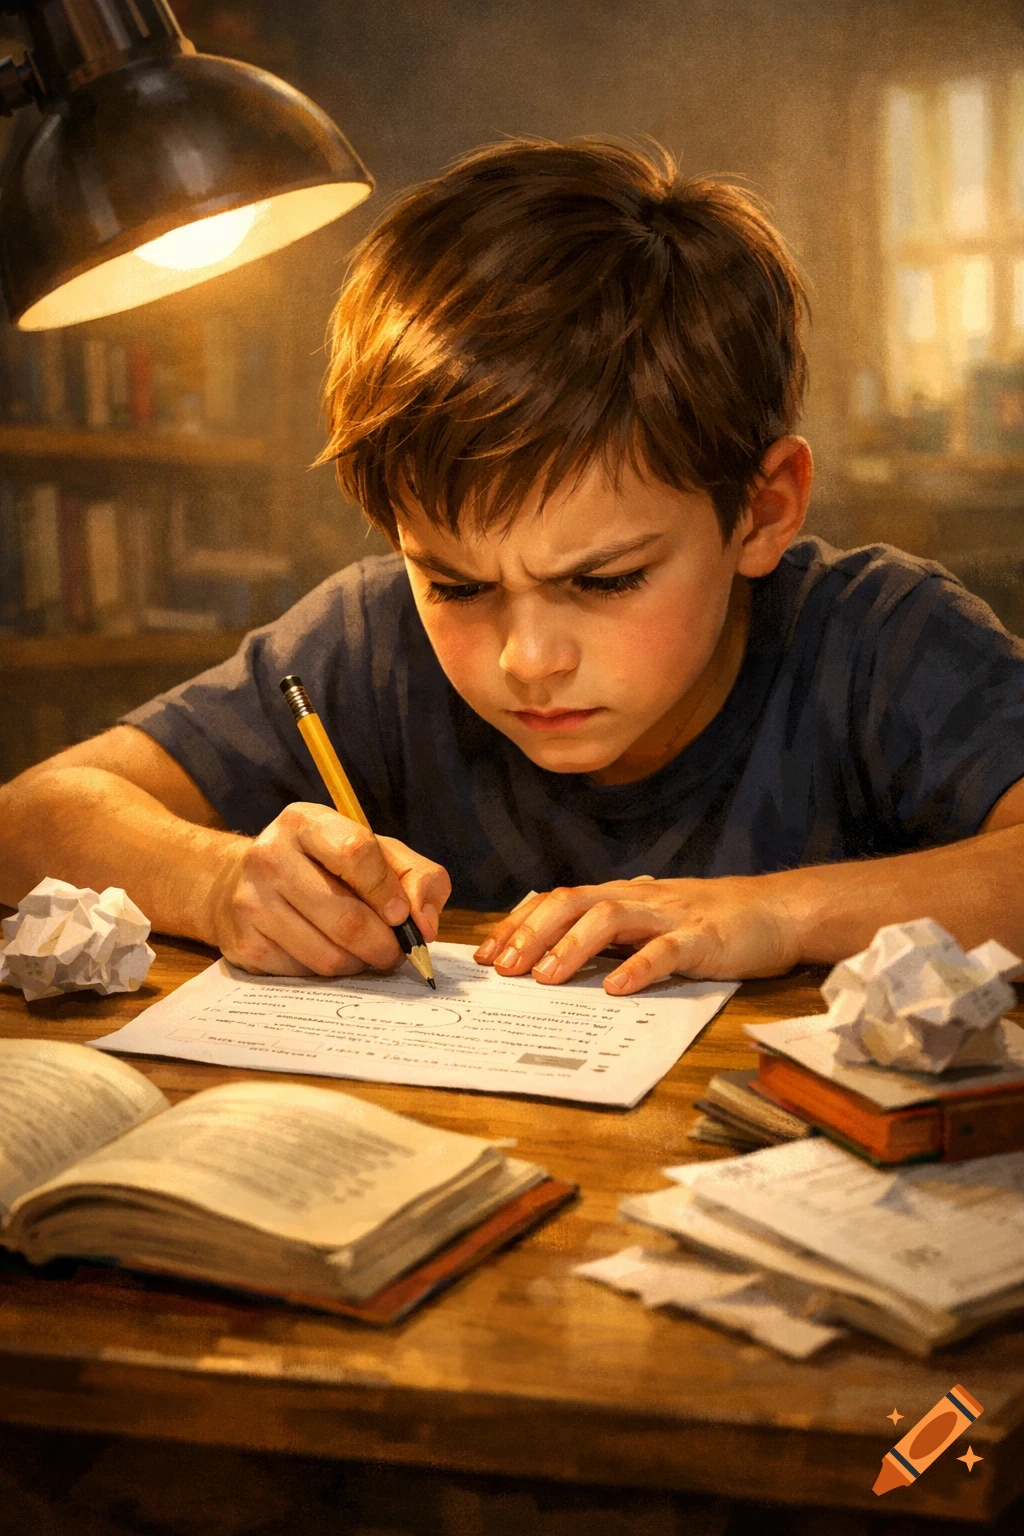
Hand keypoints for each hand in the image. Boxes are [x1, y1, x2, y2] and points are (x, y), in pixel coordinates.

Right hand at [206, 802, 450, 976]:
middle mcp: (270, 857)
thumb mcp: (375, 852)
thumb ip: (416, 877)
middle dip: (385, 944)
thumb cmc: (325, 865)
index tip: (402, 915)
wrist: (245, 882)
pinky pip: (305, 974)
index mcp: (306, 823)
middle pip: (347, 918)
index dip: (387, 891)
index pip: (356, 852)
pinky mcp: (245, 944)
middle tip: (396, 951)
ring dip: (360, 962)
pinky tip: (329, 952)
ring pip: (329, 956)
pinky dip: (329, 973)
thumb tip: (424, 925)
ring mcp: (251, 902)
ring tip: (365, 952)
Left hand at [473, 877, 798, 993]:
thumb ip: (609, 935)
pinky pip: (666, 950)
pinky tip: (617, 988)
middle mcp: (638, 899)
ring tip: (547, 978)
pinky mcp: (702, 938)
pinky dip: (639, 967)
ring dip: (573, 946)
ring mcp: (669, 916)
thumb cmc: (707, 923)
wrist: (775, 911)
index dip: (519, 923)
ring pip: (610, 917)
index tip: (486, 953)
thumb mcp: (648, 924)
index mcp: (620, 897)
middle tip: (503, 969)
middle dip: (533, 933)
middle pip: (573, 901)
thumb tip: (553, 956)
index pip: (557, 900)